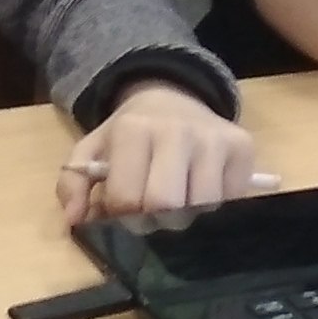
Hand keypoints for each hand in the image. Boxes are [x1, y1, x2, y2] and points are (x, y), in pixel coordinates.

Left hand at [60, 80, 266, 223]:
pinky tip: (203, 190)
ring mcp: (214, 139)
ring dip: (188, 216)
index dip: (122, 216)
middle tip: (152, 213)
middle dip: (156, 221)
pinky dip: (217, 206)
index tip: (124, 208)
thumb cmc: (131, 133)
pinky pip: (232, 199)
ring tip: (178, 202)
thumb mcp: (94, 149)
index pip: (127, 198)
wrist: (173, 97)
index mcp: (134, 129)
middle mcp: (177, 131)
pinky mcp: (243, 147)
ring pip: (204, 206)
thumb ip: (74, 183)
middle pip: (167, 206)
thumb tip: (75, 220)